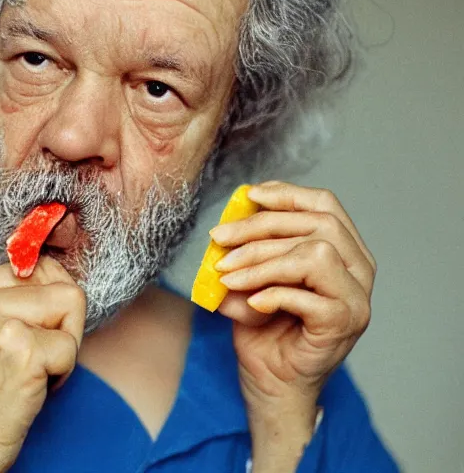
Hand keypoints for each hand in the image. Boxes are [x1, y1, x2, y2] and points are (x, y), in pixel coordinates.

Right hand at [0, 257, 85, 472]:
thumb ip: (12, 297)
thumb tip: (56, 266)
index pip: (32, 266)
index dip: (46, 300)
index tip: (28, 333)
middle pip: (57, 283)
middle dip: (61, 322)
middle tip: (34, 356)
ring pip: (69, 305)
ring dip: (63, 344)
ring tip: (33, 368)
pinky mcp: (22, 353)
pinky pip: (70, 345)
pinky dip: (63, 371)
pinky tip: (35, 385)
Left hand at [210, 181, 375, 469]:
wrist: (273, 383)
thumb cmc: (265, 330)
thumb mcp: (251, 280)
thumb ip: (248, 253)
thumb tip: (227, 227)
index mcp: (344, 251)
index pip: (325, 205)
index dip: (287, 194)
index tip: (249, 195)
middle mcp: (359, 270)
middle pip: (316, 225)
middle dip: (260, 227)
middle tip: (220, 239)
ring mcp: (357, 299)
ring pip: (316, 254)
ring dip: (263, 261)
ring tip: (229, 276)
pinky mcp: (344, 324)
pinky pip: (309, 297)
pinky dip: (273, 294)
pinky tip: (250, 303)